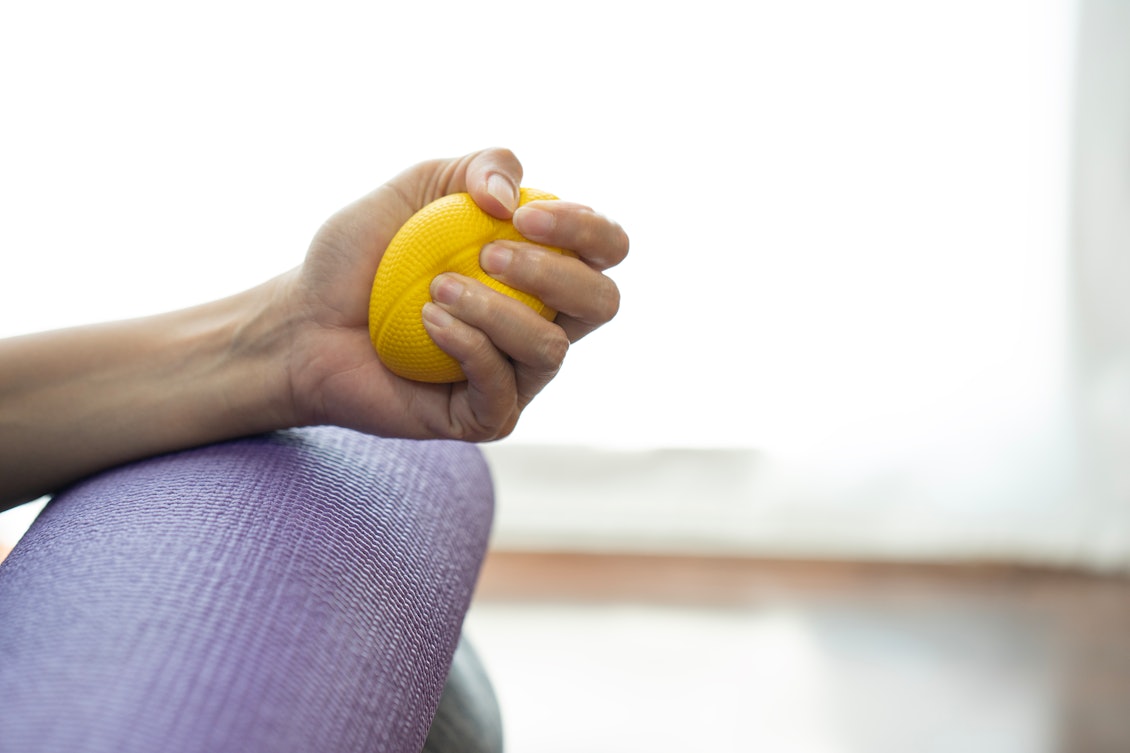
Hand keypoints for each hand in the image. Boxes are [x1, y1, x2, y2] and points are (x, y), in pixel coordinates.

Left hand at [282, 148, 627, 440]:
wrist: (304, 322)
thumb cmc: (363, 257)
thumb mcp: (415, 188)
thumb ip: (476, 166)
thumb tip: (514, 197)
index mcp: (540, 265)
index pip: (605, 248)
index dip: (585, 228)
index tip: (523, 215)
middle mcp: (541, 320)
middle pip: (602, 302)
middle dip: (554, 274)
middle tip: (488, 255)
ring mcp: (516, 372)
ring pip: (552, 350)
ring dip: (497, 312)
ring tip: (436, 290)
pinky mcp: (483, 415)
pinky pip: (502, 388)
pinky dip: (469, 347)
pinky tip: (428, 322)